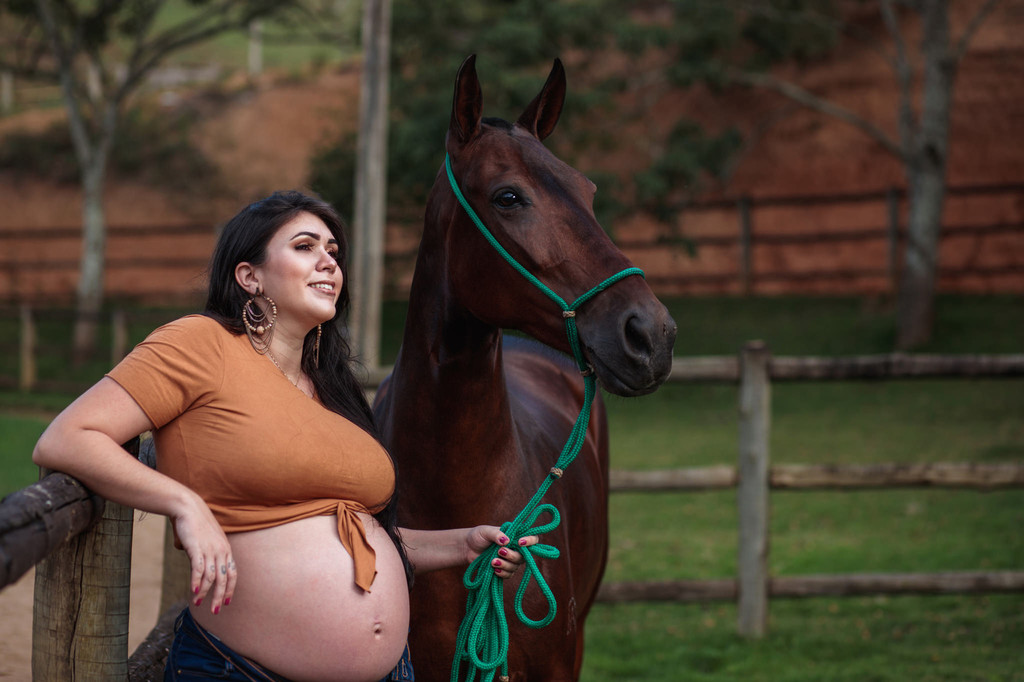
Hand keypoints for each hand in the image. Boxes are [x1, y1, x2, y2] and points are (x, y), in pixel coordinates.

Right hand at [172, 493, 236, 613]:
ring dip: (205, 593)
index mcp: (225, 549)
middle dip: (220, 596)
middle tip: (216, 611)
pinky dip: (197, 582)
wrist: (188, 507)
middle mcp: (221, 551)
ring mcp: (210, 549)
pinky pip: (199, 569)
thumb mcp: (204, 541)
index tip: (226, 602)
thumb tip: (193, 562)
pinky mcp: (197, 548)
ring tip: (198, 603)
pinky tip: (194, 592)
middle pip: (224, 578)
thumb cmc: (194, 523)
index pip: (232, 573)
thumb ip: (202, 554)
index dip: (230, 588)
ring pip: (211, 577)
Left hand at [466, 526, 538, 578]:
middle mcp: (515, 548)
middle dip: (512, 555)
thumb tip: (506, 540)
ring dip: (505, 565)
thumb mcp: (486, 531)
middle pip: (523, 556)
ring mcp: (510, 560)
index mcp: (514, 536)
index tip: (520, 543)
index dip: (530, 542)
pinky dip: (502, 573)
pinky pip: (508, 575)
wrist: (467, 548)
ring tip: (492, 562)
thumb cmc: (478, 536)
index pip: (532, 539)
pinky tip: (494, 570)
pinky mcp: (503, 569)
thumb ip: (496, 534)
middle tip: (499, 551)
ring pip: (515, 566)